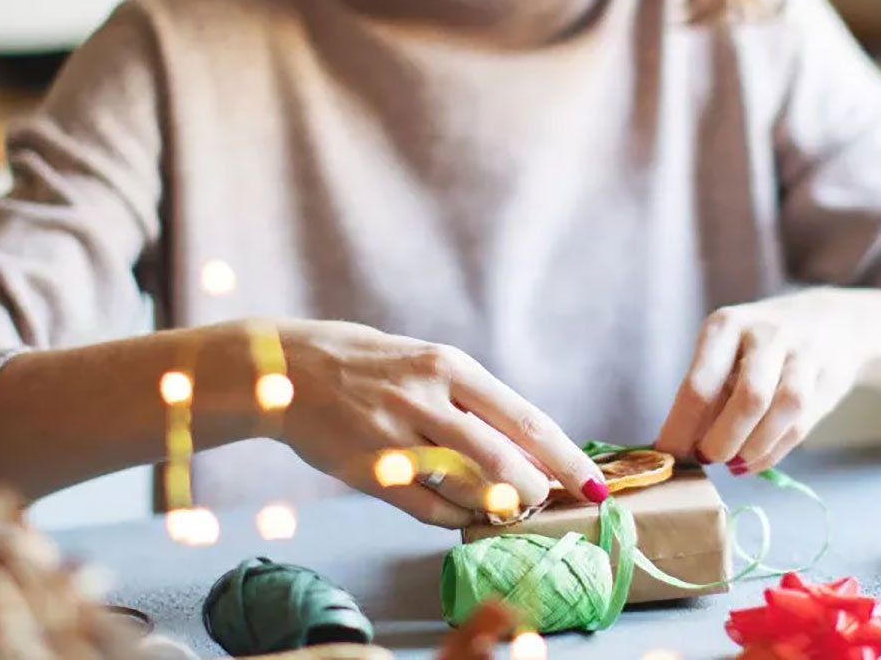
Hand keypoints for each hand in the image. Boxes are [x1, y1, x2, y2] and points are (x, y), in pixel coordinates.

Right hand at [276, 320, 606, 526]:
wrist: (284, 371)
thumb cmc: (366, 364)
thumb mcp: (425, 363)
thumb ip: (469, 401)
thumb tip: (526, 445)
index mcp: (449, 366)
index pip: (526, 420)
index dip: (567, 458)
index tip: (595, 485)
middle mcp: (427, 398)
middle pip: (505, 459)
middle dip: (539, 490)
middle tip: (549, 502)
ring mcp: (396, 436)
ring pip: (469, 486)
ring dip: (500, 506)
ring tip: (510, 508)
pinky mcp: (370, 470)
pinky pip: (428, 508)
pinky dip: (458, 517)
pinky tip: (467, 514)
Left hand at [652, 290, 867, 474]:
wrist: (831, 320)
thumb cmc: (761, 345)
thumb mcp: (727, 352)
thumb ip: (707, 396)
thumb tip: (678, 448)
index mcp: (726, 325)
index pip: (699, 384)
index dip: (681, 429)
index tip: (668, 456)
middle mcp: (766, 334)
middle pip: (748, 397)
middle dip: (723, 440)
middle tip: (707, 459)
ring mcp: (802, 354)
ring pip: (783, 408)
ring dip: (754, 447)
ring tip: (734, 463)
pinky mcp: (828, 377)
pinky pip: (800, 423)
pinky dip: (774, 451)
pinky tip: (756, 460)